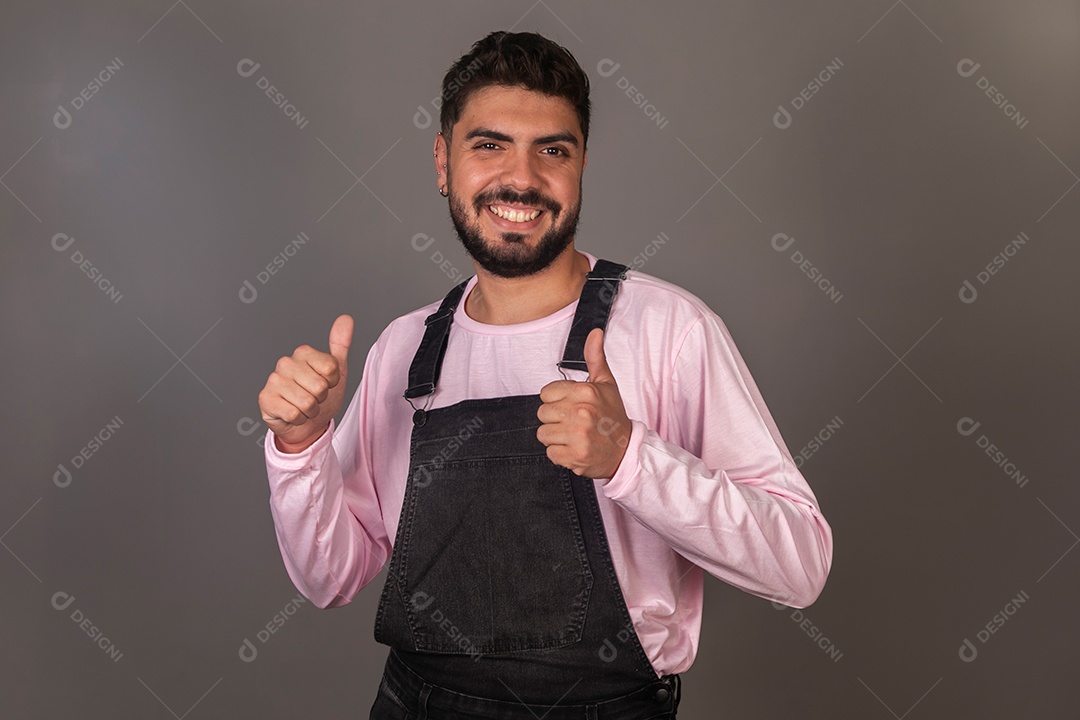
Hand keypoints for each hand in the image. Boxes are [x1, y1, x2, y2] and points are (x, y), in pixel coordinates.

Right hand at [258, 314, 352, 452]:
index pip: (331, 368)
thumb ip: (340, 344)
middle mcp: (286, 363)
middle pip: (320, 387)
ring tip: (304, 406)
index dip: (333, 382)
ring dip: (310, 410)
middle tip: (314, 397)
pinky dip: (298, 419)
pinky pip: (294, 414)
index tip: (327, 383)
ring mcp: (274, 380)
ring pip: (307, 402)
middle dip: (321, 398)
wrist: (306, 423)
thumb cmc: (320, 396)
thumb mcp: (336, 370)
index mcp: (303, 353)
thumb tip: (346, 319)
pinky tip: (292, 413)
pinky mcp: (265, 399)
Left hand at [537, 328, 630, 477]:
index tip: (570, 405)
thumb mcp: (606, 383)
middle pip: (542, 413)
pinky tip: (574, 448)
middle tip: (572, 422)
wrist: (626, 450)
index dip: (556, 400)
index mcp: (585, 392)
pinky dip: (560, 454)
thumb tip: (595, 333)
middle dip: (554, 419)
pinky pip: (550, 453)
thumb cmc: (613, 417)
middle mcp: (581, 412)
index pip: (545, 393)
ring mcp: (578, 436)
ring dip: (556, 437)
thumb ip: (595, 357)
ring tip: (573, 435)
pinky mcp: (575, 456)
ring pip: (543, 434)